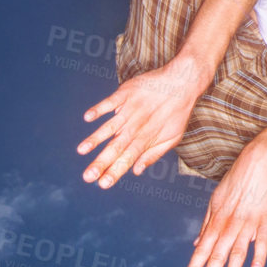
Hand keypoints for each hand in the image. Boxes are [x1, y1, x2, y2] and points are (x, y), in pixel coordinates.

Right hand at [78, 56, 208, 187]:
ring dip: (96, 138)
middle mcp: (136, 126)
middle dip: (101, 162)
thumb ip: (152, 154)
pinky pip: (110, 102)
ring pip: (110, 126)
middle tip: (87, 176)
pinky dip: (100, 109)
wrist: (183, 82)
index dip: (115, 171)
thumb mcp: (172, 137)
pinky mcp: (126, 93)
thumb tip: (135, 171)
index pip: (127, 159)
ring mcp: (130, 110)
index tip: (102, 184)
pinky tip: (88, 117)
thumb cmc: (177, 113)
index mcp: (145, 138)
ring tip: (82, 150)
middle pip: (116, 147)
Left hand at [184, 144, 266, 266]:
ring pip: (239, 251)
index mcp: (216, 221)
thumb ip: (206, 225)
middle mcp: (230, 226)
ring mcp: (249, 225)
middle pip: (218, 254)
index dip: (195, 265)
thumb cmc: (234, 183)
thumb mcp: (215, 202)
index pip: (203, 248)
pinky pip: (263, 242)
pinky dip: (259, 256)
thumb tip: (197, 244)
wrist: (256, 165)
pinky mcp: (266, 222)